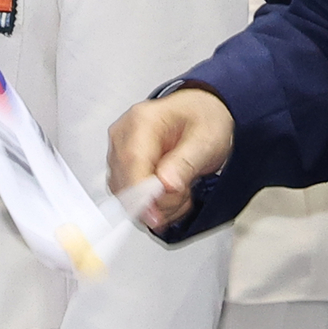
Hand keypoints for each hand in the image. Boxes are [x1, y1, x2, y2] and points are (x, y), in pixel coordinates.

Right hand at [106, 86, 233, 231]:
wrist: (204, 113)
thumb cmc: (204, 119)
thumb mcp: (206, 139)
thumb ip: (185, 162)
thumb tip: (165, 185)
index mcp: (142, 121)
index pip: (131, 162)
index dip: (141, 195)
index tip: (156, 215)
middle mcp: (124, 136)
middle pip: (125, 183)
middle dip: (159, 200)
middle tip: (186, 192)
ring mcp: (121, 153)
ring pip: (127, 197)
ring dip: (160, 205)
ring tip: (184, 190)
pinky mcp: (124, 169)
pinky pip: (131, 199)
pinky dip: (156, 205)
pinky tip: (174, 194)